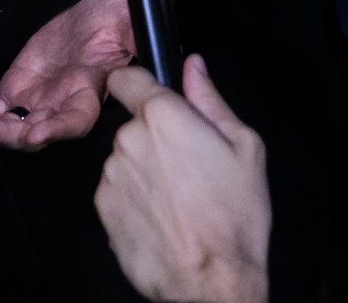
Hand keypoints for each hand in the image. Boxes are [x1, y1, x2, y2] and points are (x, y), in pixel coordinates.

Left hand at [0, 0, 132, 149]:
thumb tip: (146, 37)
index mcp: (89, 97)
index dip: (56, 130)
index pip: (74, 122)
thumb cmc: (118, 23)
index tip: (38, 133)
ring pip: (10, 126)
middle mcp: (61, 108)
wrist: (97, 19)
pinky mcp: (19, 91)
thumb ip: (136, 37)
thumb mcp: (131, 25)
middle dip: (8, 135)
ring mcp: (38, 102)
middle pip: (33, 133)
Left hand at [95, 57, 269, 302]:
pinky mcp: (103, 209)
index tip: (151, 96)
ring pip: (126, 159)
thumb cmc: (234, 217)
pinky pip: (117, 190)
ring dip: (144, 170)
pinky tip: (162, 217)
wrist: (211, 282)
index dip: (140, 84)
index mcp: (163, 117)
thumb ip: (210, 100)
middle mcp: (128, 140)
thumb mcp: (244, 147)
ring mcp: (111, 176)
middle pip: (134, 125)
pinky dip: (134, 199)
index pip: (128, 78)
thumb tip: (193, 66)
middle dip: (155, 138)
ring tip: (178, 199)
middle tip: (189, 166)